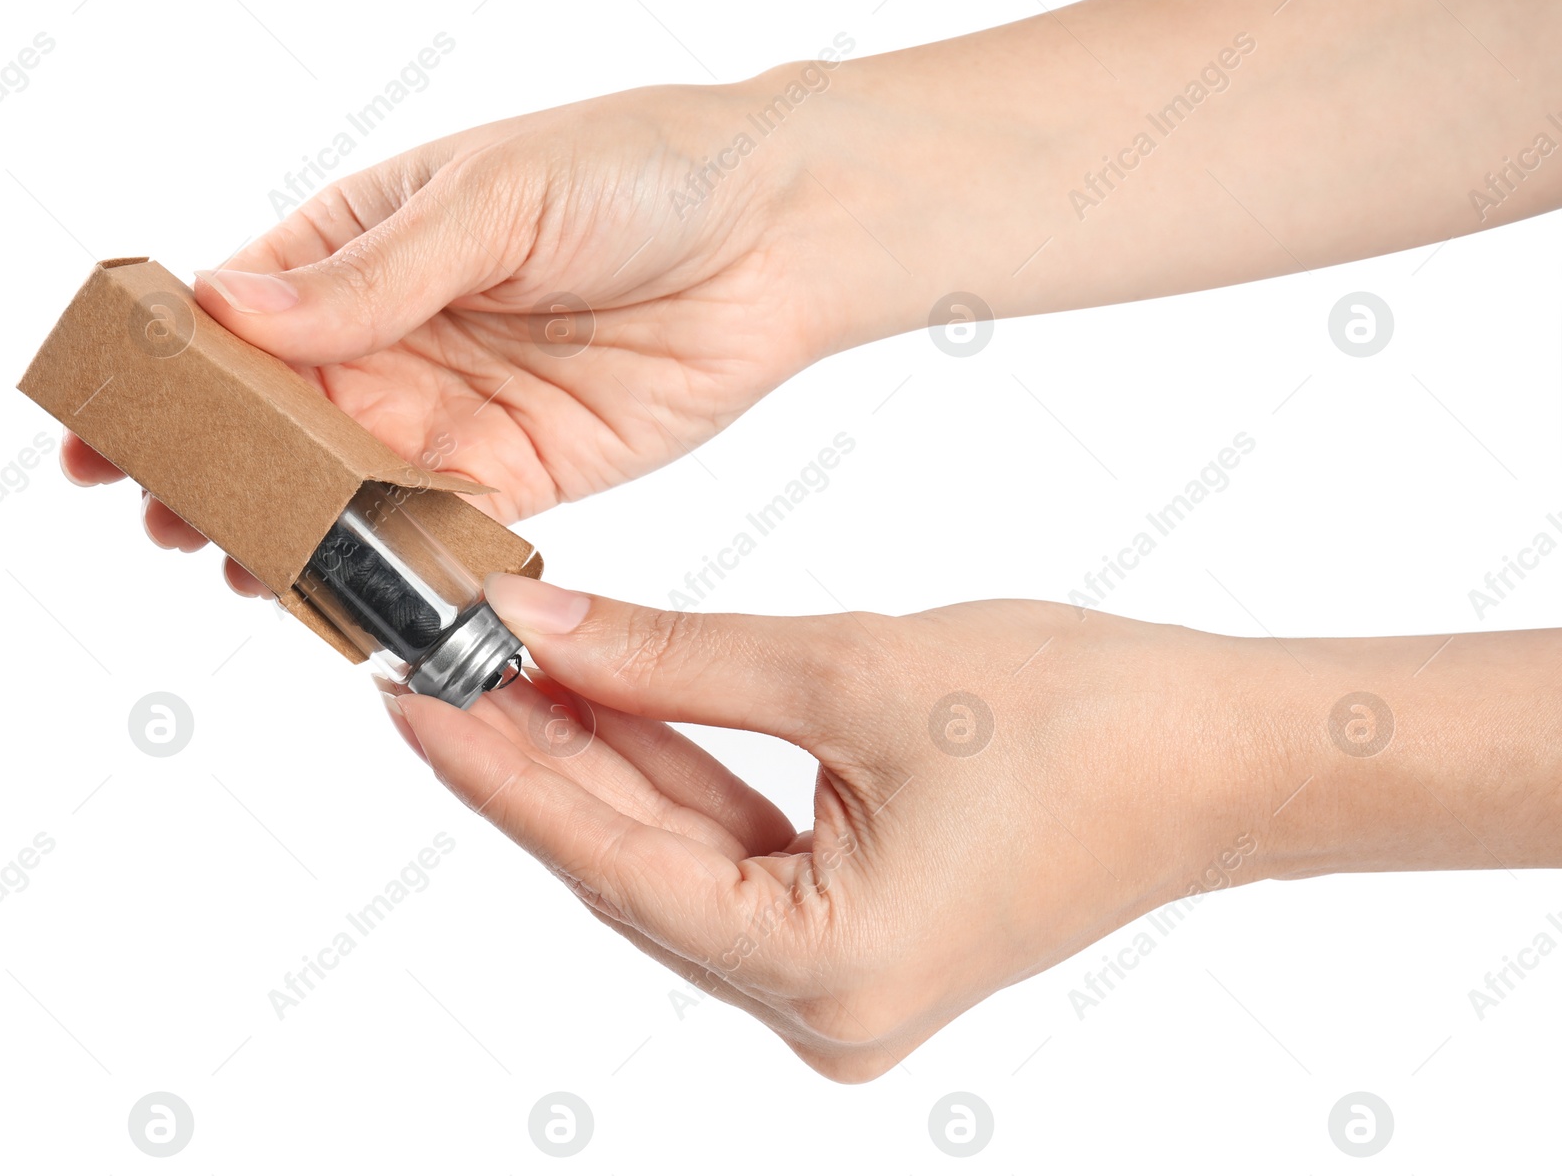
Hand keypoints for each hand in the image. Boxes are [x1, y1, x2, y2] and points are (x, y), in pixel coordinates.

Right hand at [60, 74, 881, 592]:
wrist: (777, 230)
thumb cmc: (642, 171)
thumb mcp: (496, 198)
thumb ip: (375, 273)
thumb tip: (233, 310)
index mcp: (365, 245)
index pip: (239, 321)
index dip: (171, 380)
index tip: (105, 432)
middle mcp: (398, 336)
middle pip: (282, 422)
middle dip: (223, 475)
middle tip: (175, 522)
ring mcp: (456, 410)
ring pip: (351, 489)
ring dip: (298, 533)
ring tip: (249, 571)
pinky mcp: (524, 473)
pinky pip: (444, 528)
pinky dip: (400, 563)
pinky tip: (357, 591)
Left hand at [390, 576, 1307, 1079]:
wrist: (1224, 755)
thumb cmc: (1080, 716)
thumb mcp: (851, 668)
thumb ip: (676, 658)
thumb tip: (544, 626)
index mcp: (825, 971)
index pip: (610, 860)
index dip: (500, 770)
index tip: (411, 691)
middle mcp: (820, 1008)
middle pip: (631, 865)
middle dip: (540, 756)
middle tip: (442, 660)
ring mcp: (838, 985)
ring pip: (675, 857)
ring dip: (601, 761)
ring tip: (509, 667)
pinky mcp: (857, 942)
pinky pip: (731, 855)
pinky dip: (675, 777)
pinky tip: (611, 704)